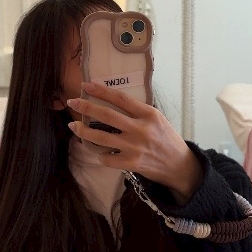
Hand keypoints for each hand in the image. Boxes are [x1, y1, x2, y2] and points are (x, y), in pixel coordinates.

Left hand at [66, 82, 202, 202]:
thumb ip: (138, 112)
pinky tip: (97, 151)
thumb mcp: (157, 119)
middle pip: (107, 115)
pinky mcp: (131, 164)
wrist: (179, 166)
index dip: (101, 91)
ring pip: (101, 137)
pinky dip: (99, 154)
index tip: (86, 85)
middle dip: (86, 107)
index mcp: (148, 114)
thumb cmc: (167, 139)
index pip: (120, 98)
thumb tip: (112, 102)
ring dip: (83, 131)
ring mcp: (135, 147)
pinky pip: (107, 158)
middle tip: (72, 102)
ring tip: (73, 126)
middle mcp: (141, 129)